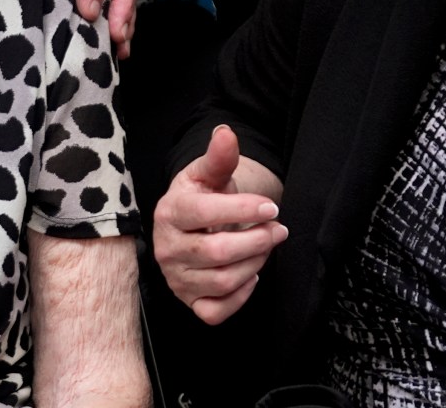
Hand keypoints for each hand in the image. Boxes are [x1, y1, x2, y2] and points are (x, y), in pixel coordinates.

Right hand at [154, 126, 286, 323]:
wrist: (189, 224)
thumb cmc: (201, 196)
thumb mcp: (208, 173)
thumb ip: (219, 156)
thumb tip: (226, 133)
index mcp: (170, 212)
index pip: (205, 214)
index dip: (243, 211)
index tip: (271, 208)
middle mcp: (167, 248)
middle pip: (216, 253)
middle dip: (256, 241)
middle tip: (278, 229)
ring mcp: (176, 278)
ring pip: (221, 281)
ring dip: (255, 264)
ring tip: (267, 246)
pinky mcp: (189, 302)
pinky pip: (215, 312)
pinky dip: (239, 297)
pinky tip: (250, 276)